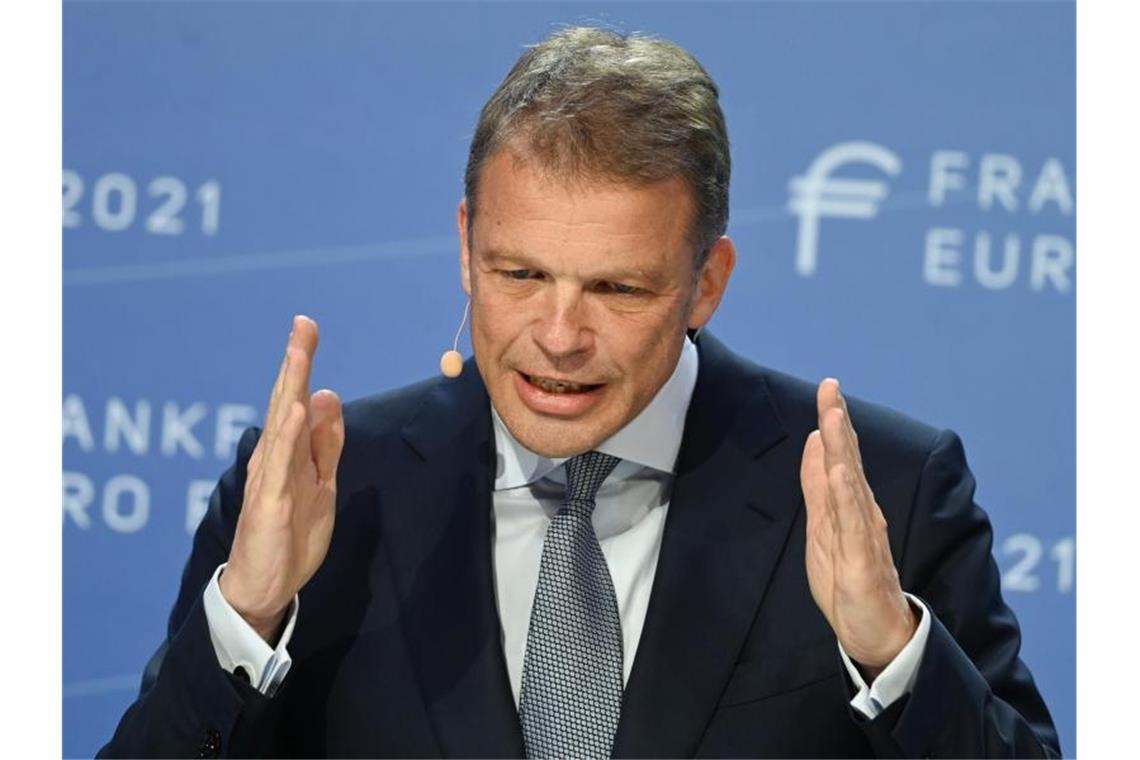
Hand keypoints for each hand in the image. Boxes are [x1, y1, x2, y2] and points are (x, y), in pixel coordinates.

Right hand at [219, 316, 344, 641]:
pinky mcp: (272, 504)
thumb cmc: (291, 534)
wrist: (265, 586)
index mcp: (287, 453)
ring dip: (291, 390)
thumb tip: (330, 395)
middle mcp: (273, 459)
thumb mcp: (321, 482)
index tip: (307, 327)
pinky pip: (281, 467)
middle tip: (302, 326)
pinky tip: (298, 412)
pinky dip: (289, 437)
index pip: (296, 400)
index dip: (301, 364)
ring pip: (281, 427)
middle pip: (286, 403)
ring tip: (299, 356)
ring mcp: (270, 479)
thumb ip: (325, 443)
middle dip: (295, 363)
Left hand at [800, 378, 917, 679]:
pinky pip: (855, 524)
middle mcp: (861, 512)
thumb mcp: (823, 525)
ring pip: (851, 484)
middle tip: (831, 387)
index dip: (834, 421)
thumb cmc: (849, 580)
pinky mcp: (863, 559)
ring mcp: (864, 534)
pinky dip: (847, 497)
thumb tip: (815, 442)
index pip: (841, 455)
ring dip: (843, 450)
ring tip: (834, 419)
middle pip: (848, 460)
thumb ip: (818, 486)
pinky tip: (841, 474)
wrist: (874, 631)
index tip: (828, 387)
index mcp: (850, 504)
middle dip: (839, 423)